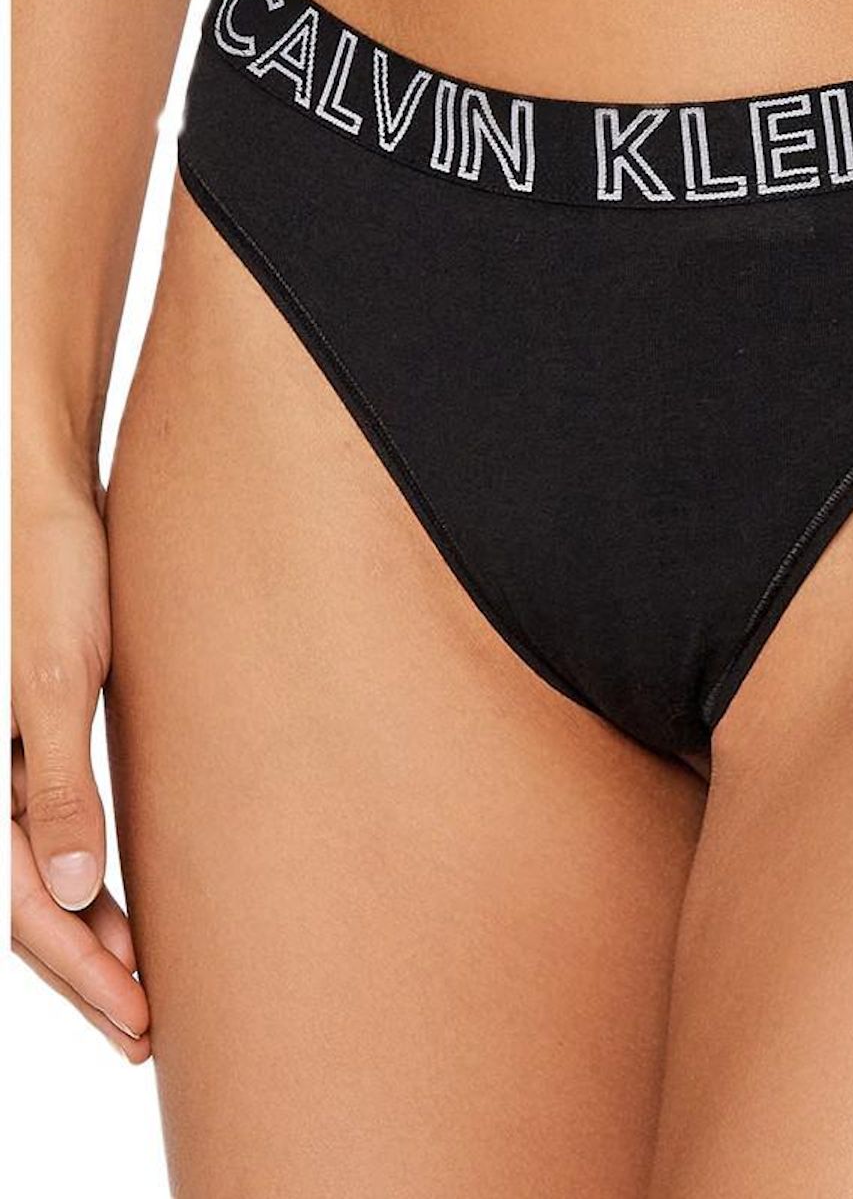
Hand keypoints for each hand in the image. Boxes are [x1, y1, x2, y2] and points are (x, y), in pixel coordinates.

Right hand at [12, 483, 149, 1061]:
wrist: (52, 510)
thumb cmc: (53, 578)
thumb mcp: (57, 680)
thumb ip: (58, 782)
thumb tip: (76, 887)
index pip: (28, 904)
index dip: (85, 970)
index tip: (141, 1020)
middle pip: (34, 904)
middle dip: (89, 973)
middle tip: (148, 1033)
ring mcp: (12, 765)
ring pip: (46, 876)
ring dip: (92, 936)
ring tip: (144, 990)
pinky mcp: (41, 742)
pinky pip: (57, 832)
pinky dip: (90, 881)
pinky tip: (121, 903)